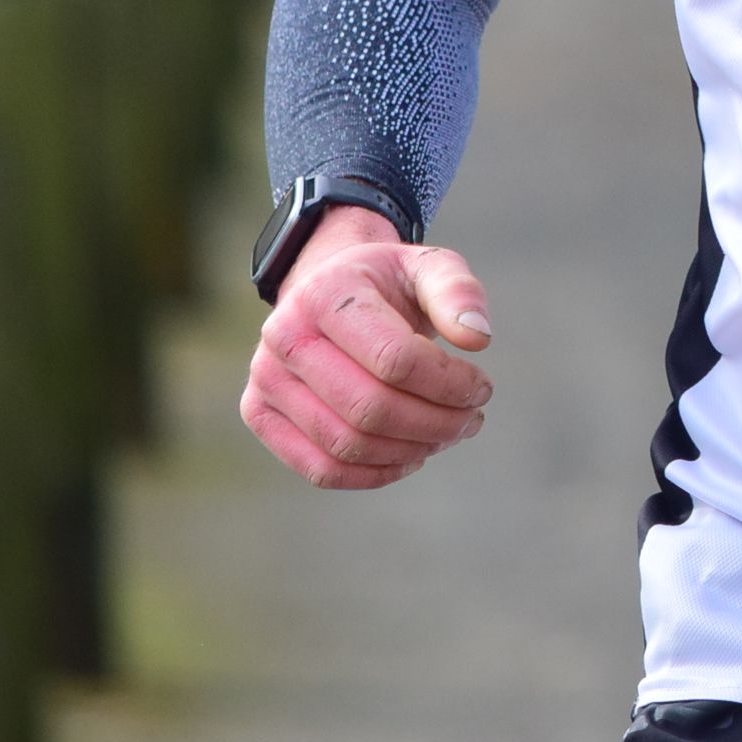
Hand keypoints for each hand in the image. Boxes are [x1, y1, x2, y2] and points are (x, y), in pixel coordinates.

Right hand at [240, 204, 494, 489]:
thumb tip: (478, 337)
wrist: (330, 290)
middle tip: (473, 420)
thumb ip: (458, 292)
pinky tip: (412, 457)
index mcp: (326, 293)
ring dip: (412, 450)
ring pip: (346, 444)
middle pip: (370, 408)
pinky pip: (320, 468)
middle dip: (437, 423)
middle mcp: (284, 335)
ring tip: (449, 434)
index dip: (450, 384)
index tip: (482, 388)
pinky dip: (374, 474)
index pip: (395, 359)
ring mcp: (264, 378)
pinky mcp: (260, 413)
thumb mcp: (428, 267)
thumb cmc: (388, 285)